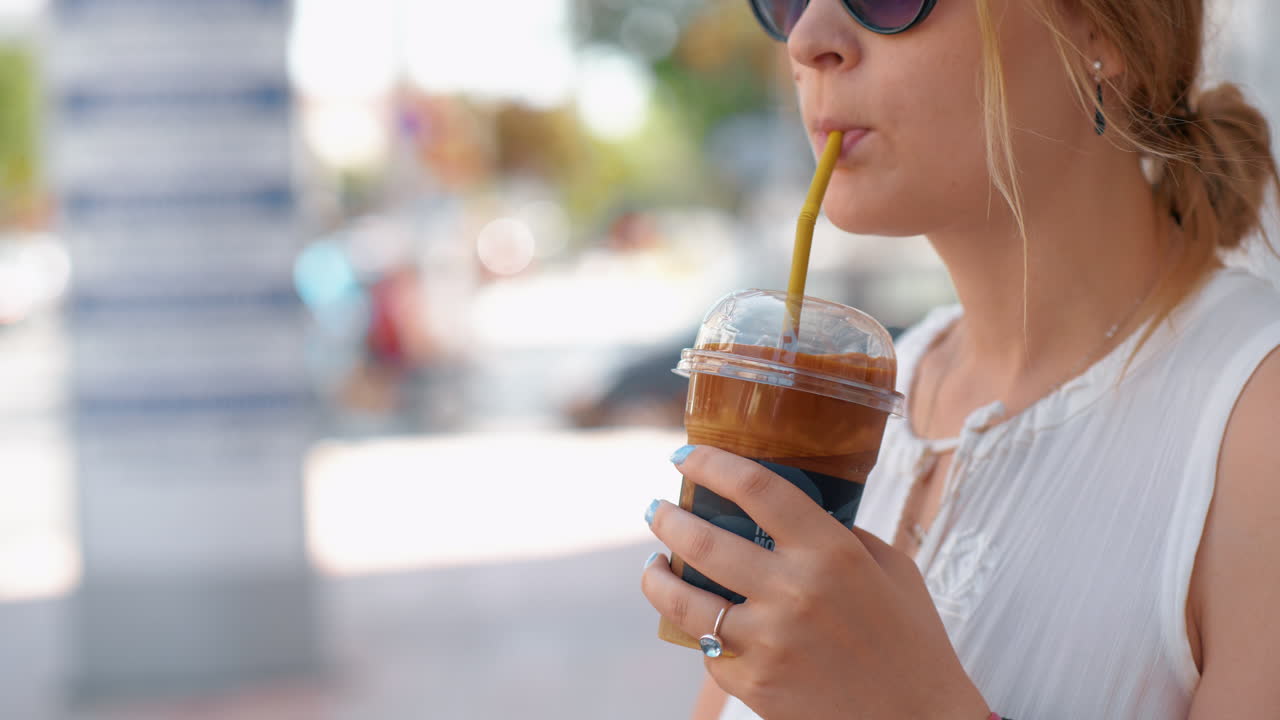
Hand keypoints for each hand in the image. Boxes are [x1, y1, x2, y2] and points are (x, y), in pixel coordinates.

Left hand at [641, 445, 989, 719]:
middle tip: (657, 509)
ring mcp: (768, 642)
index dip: (711, 463)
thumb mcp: (892, 570)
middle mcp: (794, 592)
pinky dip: (699, 630)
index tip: (685, 455)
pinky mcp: (754, 684)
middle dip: (667, 518)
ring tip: (654, 562)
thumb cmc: (911, 642)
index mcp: (831, 552)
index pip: (756, 488)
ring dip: (657, 575)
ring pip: (683, 599)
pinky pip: (708, 649)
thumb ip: (844, 534)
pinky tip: (699, 618)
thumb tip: (792, 514)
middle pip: (703, 540)